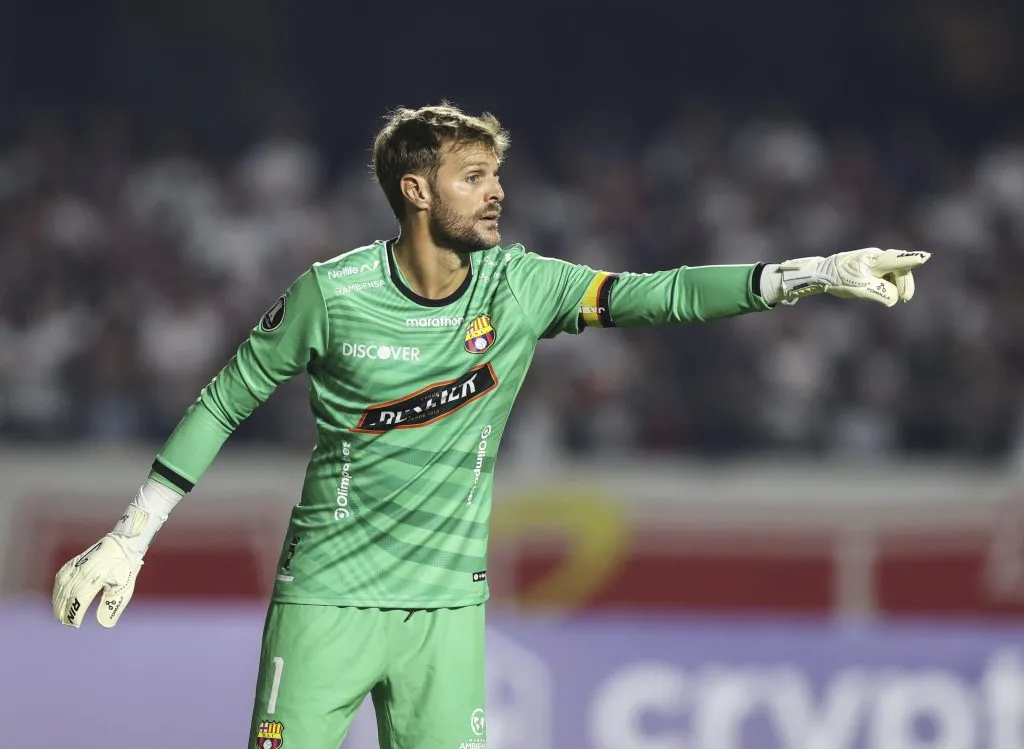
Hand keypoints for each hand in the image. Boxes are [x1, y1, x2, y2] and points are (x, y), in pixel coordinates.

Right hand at [52, 534, 141, 628]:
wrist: (122, 543)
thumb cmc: (125, 567)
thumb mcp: (124, 588)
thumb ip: (113, 606)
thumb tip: (104, 624)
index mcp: (94, 579)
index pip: (79, 601)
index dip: (74, 614)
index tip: (74, 624)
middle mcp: (81, 572)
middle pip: (67, 596)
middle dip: (64, 611)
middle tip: (64, 623)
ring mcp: (76, 565)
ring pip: (61, 587)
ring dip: (58, 601)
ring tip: (59, 614)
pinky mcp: (74, 562)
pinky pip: (60, 577)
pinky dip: (57, 589)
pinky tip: (58, 596)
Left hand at [774, 248, 930, 306]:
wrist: (823, 272)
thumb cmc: (840, 279)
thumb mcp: (861, 289)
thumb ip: (882, 293)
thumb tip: (895, 297)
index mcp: (874, 260)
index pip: (897, 260)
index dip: (912, 260)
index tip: (925, 257)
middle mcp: (877, 256)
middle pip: (900, 268)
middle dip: (904, 284)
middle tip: (904, 299)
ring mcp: (874, 258)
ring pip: (894, 271)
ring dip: (895, 284)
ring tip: (890, 297)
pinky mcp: (871, 262)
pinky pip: (886, 272)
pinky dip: (887, 282)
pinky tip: (880, 290)